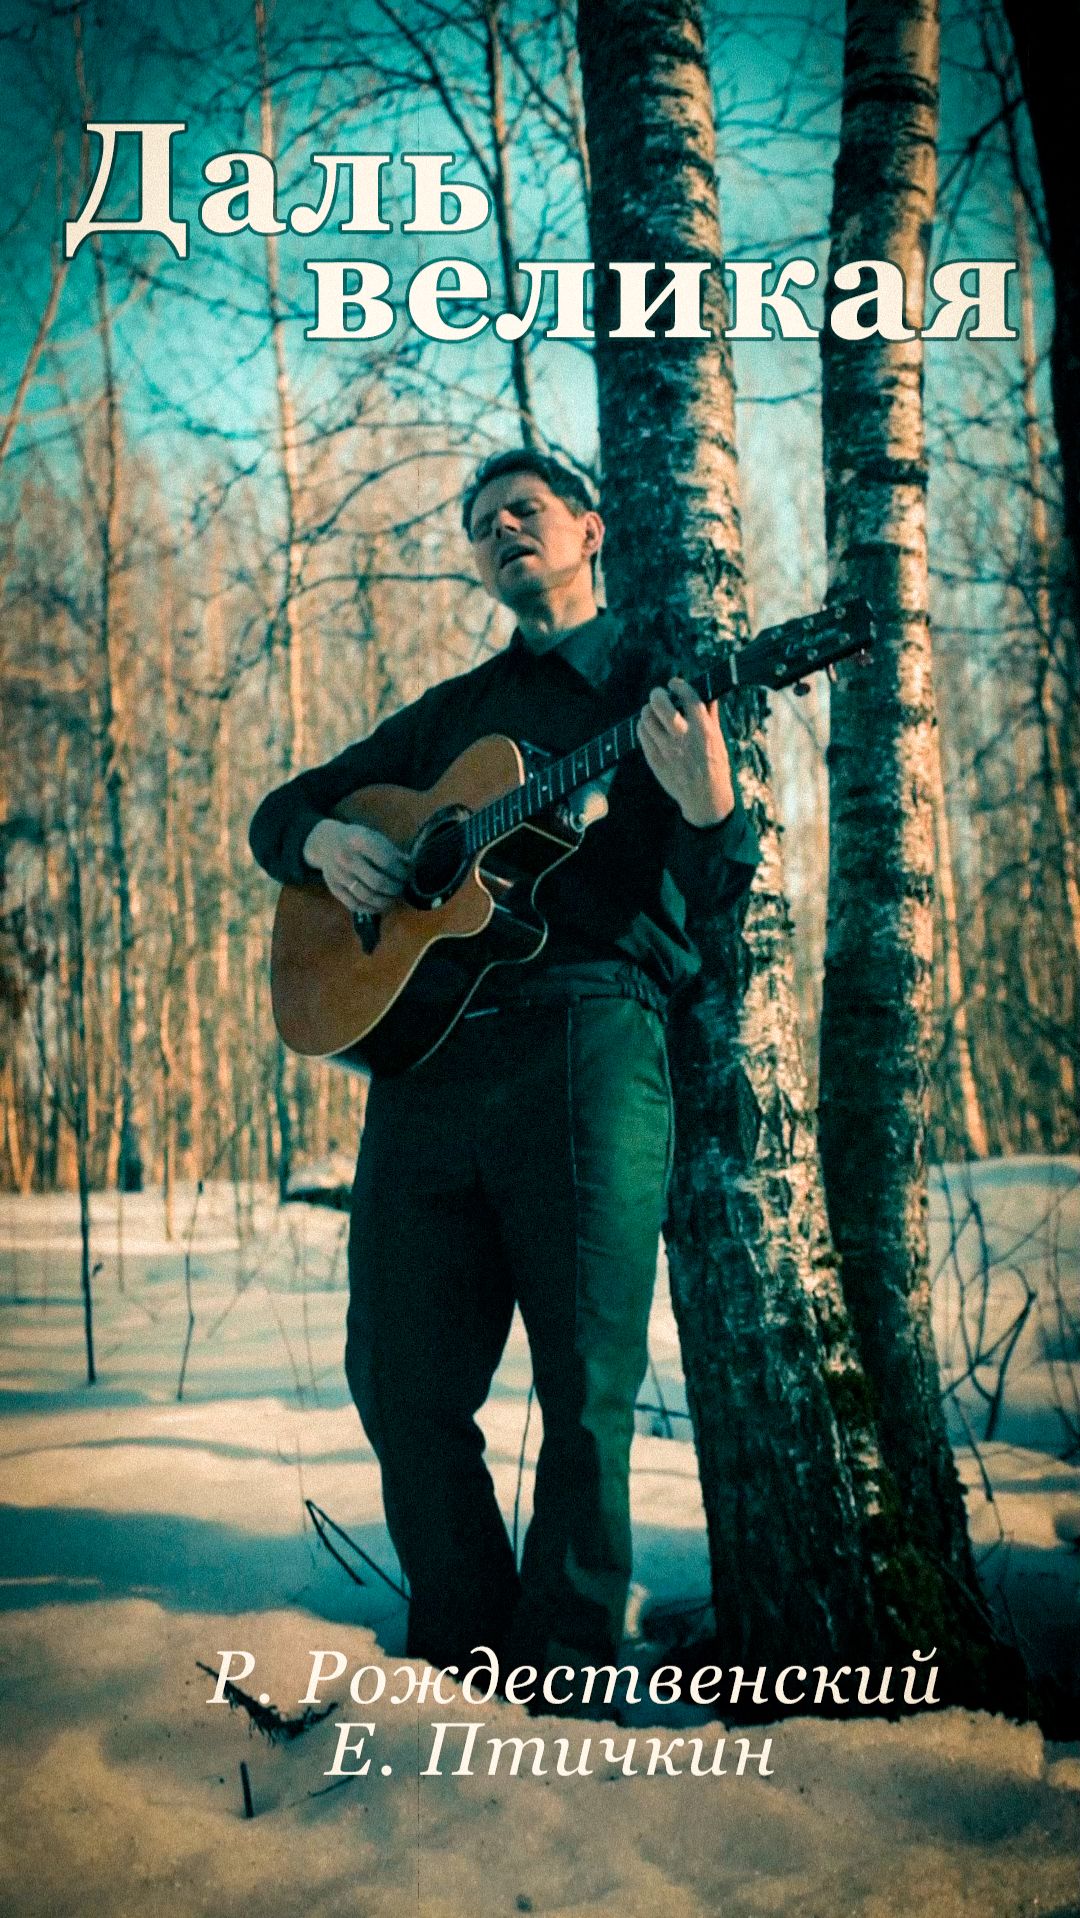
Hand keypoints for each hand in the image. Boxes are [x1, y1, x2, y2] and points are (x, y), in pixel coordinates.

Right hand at [303, 818, 409, 913]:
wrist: (327, 842)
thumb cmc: (357, 839)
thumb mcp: (373, 836)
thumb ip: (391, 851)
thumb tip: (409, 866)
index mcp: (359, 841)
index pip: (387, 861)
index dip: (401, 871)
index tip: (407, 874)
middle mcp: (346, 858)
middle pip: (377, 882)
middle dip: (395, 888)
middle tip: (401, 888)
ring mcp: (338, 875)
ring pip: (367, 896)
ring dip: (385, 901)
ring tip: (393, 898)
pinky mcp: (333, 888)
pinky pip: (355, 904)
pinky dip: (371, 909)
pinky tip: (380, 906)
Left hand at [638, 676, 735, 826]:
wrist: (705, 797)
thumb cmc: (715, 767)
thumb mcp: (718, 739)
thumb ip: (711, 715)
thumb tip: (708, 693)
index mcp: (704, 730)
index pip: (688, 698)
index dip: (679, 685)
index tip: (674, 683)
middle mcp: (683, 738)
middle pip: (661, 705)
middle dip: (657, 694)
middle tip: (659, 694)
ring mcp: (667, 750)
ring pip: (647, 718)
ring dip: (648, 709)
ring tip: (652, 710)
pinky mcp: (655, 760)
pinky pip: (641, 735)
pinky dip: (643, 726)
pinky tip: (649, 726)